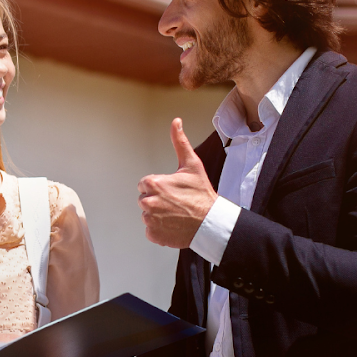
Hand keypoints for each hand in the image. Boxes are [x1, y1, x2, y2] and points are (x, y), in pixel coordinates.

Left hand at [138, 118, 217, 248]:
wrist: (211, 222)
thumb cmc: (202, 194)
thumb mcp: (192, 164)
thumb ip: (180, 142)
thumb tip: (176, 122)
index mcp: (153, 184)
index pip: (145, 184)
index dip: (159, 186)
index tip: (173, 190)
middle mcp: (147, 202)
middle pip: (145, 199)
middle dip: (157, 199)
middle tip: (176, 202)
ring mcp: (150, 220)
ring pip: (148, 214)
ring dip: (158, 214)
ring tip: (176, 213)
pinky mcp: (153, 234)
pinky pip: (151, 230)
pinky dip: (160, 229)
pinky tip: (174, 224)